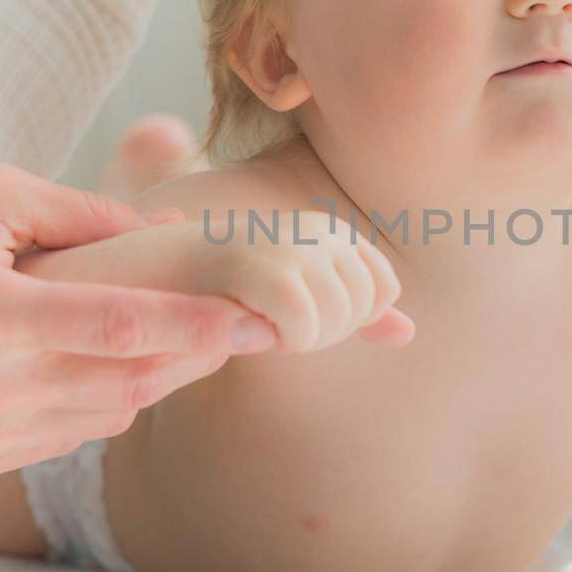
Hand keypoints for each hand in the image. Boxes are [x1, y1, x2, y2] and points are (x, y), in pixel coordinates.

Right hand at [0, 164, 281, 481]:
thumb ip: (89, 214)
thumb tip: (178, 233)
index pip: (117, 327)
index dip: (197, 326)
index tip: (257, 318)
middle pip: (123, 383)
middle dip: (194, 356)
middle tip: (242, 326)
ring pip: (103, 418)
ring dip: (152, 380)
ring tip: (181, 339)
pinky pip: (64, 438)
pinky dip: (99, 404)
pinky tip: (106, 367)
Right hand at [179, 210, 413, 353]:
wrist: (164, 271)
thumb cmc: (233, 289)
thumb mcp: (302, 295)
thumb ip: (356, 313)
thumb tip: (408, 334)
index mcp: (335, 231)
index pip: (381, 291)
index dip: (348, 317)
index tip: (301, 312)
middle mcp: (321, 230)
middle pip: (360, 310)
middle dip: (323, 332)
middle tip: (275, 319)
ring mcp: (295, 246)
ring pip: (336, 322)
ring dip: (298, 338)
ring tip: (261, 318)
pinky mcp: (267, 270)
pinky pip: (305, 329)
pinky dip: (283, 341)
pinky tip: (253, 326)